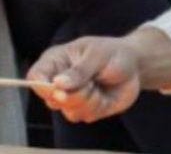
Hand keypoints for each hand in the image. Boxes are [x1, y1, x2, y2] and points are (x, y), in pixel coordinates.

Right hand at [26, 36, 144, 123]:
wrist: (134, 67)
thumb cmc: (113, 54)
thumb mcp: (97, 56)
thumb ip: (79, 71)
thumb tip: (57, 84)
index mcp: (55, 61)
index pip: (35, 76)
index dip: (41, 86)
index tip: (58, 89)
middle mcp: (58, 81)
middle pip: (50, 98)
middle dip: (73, 94)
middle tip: (91, 82)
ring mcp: (70, 97)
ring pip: (67, 110)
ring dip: (87, 100)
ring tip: (98, 84)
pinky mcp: (84, 109)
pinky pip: (83, 116)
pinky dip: (97, 107)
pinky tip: (103, 94)